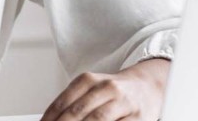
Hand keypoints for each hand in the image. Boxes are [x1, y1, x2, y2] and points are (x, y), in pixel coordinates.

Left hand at [40, 58, 169, 120]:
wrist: (147, 88)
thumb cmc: (113, 94)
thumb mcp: (91, 91)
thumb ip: (72, 105)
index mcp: (90, 80)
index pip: (64, 102)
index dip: (50, 118)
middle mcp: (107, 88)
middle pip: (78, 112)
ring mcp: (123, 102)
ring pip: (97, 119)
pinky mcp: (137, 117)